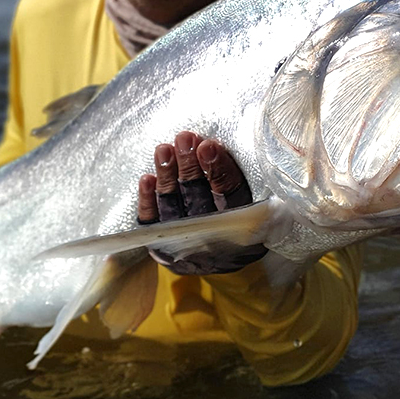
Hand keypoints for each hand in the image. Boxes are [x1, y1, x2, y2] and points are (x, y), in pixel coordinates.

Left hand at [137, 131, 266, 274]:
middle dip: (190, 167)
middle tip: (184, 140)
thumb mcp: (252, 200)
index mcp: (245, 227)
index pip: (232, 197)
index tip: (208, 145)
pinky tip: (147, 179)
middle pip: (200, 201)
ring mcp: (187, 247)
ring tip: (163, 151)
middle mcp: (216, 241)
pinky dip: (149, 201)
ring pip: (174, 210)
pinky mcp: (163, 247)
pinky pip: (153, 225)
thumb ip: (233, 176)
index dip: (219, 170)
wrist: (221, 258)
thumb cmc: (237, 215)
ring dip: (168, 178)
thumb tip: (210, 144)